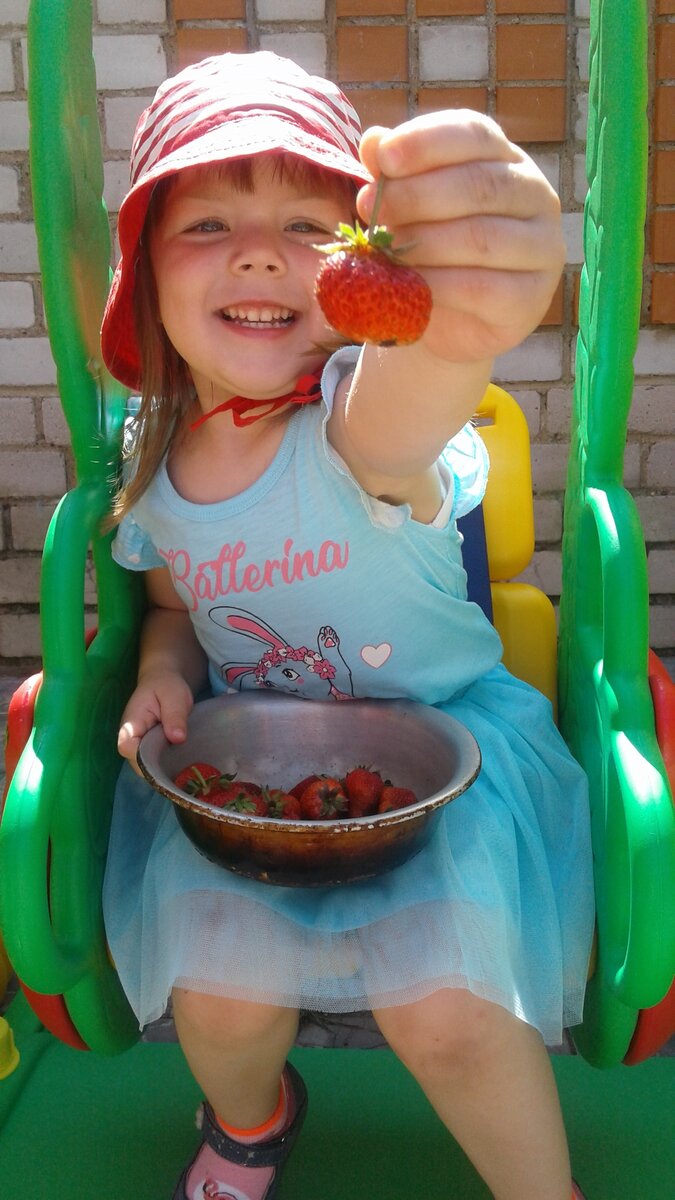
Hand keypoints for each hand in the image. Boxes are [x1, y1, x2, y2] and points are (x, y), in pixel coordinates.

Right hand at [118, 669, 193, 775]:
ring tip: (186, 770)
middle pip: (137, 764)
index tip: (167, 759)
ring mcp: (138, 747)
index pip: (127, 748)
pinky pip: (155, 765)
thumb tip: (177, 738)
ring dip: (164, 770)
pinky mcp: (148, 751)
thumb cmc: (166, 686)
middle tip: (184, 771)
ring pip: (147, 768)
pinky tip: (184, 767)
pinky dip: (167, 768)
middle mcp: (130, 739)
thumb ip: (174, 715)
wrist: (163, 683)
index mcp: (131, 724)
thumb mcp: (174, 695)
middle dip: (159, 770)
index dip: (144, 758)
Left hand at [357, 111, 565, 364]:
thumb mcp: (409, 210)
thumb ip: (396, 176)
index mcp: (506, 159)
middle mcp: (535, 196)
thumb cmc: (432, 253)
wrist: (450, 324)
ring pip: (481, 237)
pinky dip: (439, 286)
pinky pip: (483, 288)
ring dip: (423, 243)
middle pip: (479, 185)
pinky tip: (408, 287)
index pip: (475, 134)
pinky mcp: (534, 297)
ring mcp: (542, 247)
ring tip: (383, 249)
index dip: (427, 142)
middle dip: (417, 195)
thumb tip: (373, 140)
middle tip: (371, 209)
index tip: (383, 158)